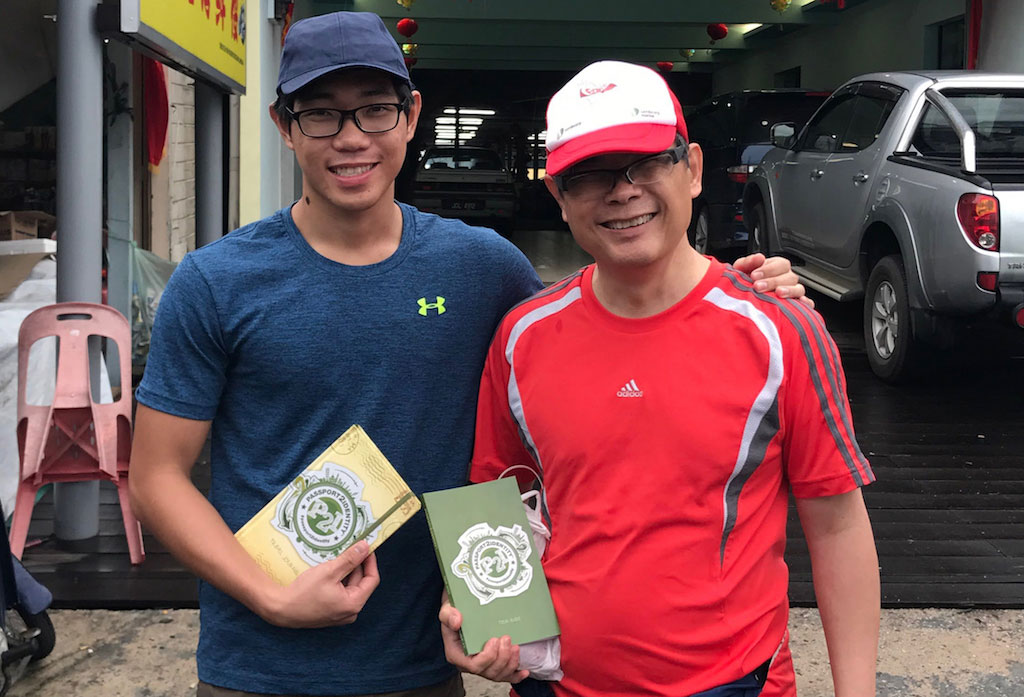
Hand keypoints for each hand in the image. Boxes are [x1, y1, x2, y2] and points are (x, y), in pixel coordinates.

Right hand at [259, 540, 379, 627]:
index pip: (372, 580)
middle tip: (351, 548)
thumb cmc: (304, 592)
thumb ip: (350, 559)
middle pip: (360, 583)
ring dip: (346, 572)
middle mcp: (350, 612)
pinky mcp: (330, 613)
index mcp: (353, 604)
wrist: (279, 609)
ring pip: (349, 588)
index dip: (370, 561)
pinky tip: (330, 569)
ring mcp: (339, 615)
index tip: (366, 547)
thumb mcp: (329, 571)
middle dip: (356, 565)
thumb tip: (365, 547)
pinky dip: (338, 581)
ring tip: (339, 556)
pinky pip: (340, 594)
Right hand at [439, 591, 529, 682]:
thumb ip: (449, 615)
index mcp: (456, 654)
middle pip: (488, 672)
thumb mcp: (447, 609)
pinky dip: (516, 675)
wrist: (461, 609)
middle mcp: (469, 663)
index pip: (473, 666)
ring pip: (498, 675)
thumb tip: (457, 621)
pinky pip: (505, 676)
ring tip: (515, 647)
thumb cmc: (454, 611)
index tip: (494, 640)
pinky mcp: (492, 663)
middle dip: (502, 658)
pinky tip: (524, 671)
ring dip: (510, 663)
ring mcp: (482, 664)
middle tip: (507, 638)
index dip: (487, 657)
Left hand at [733, 253, 813, 308]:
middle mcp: (786, 278)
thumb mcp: (741, 271)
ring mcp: (793, 292)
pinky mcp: (797, 306)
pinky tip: (799, 304)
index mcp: (776, 267)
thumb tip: (759, 257)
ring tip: (777, 294)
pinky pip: (807, 304)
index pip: (781, 264)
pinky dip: (806, 304)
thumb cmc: (743, 284)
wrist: (740, 302)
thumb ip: (748, 262)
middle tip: (758, 287)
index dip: (769, 269)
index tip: (754, 275)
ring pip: (799, 289)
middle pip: (790, 277)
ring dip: (789, 291)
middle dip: (773, 281)